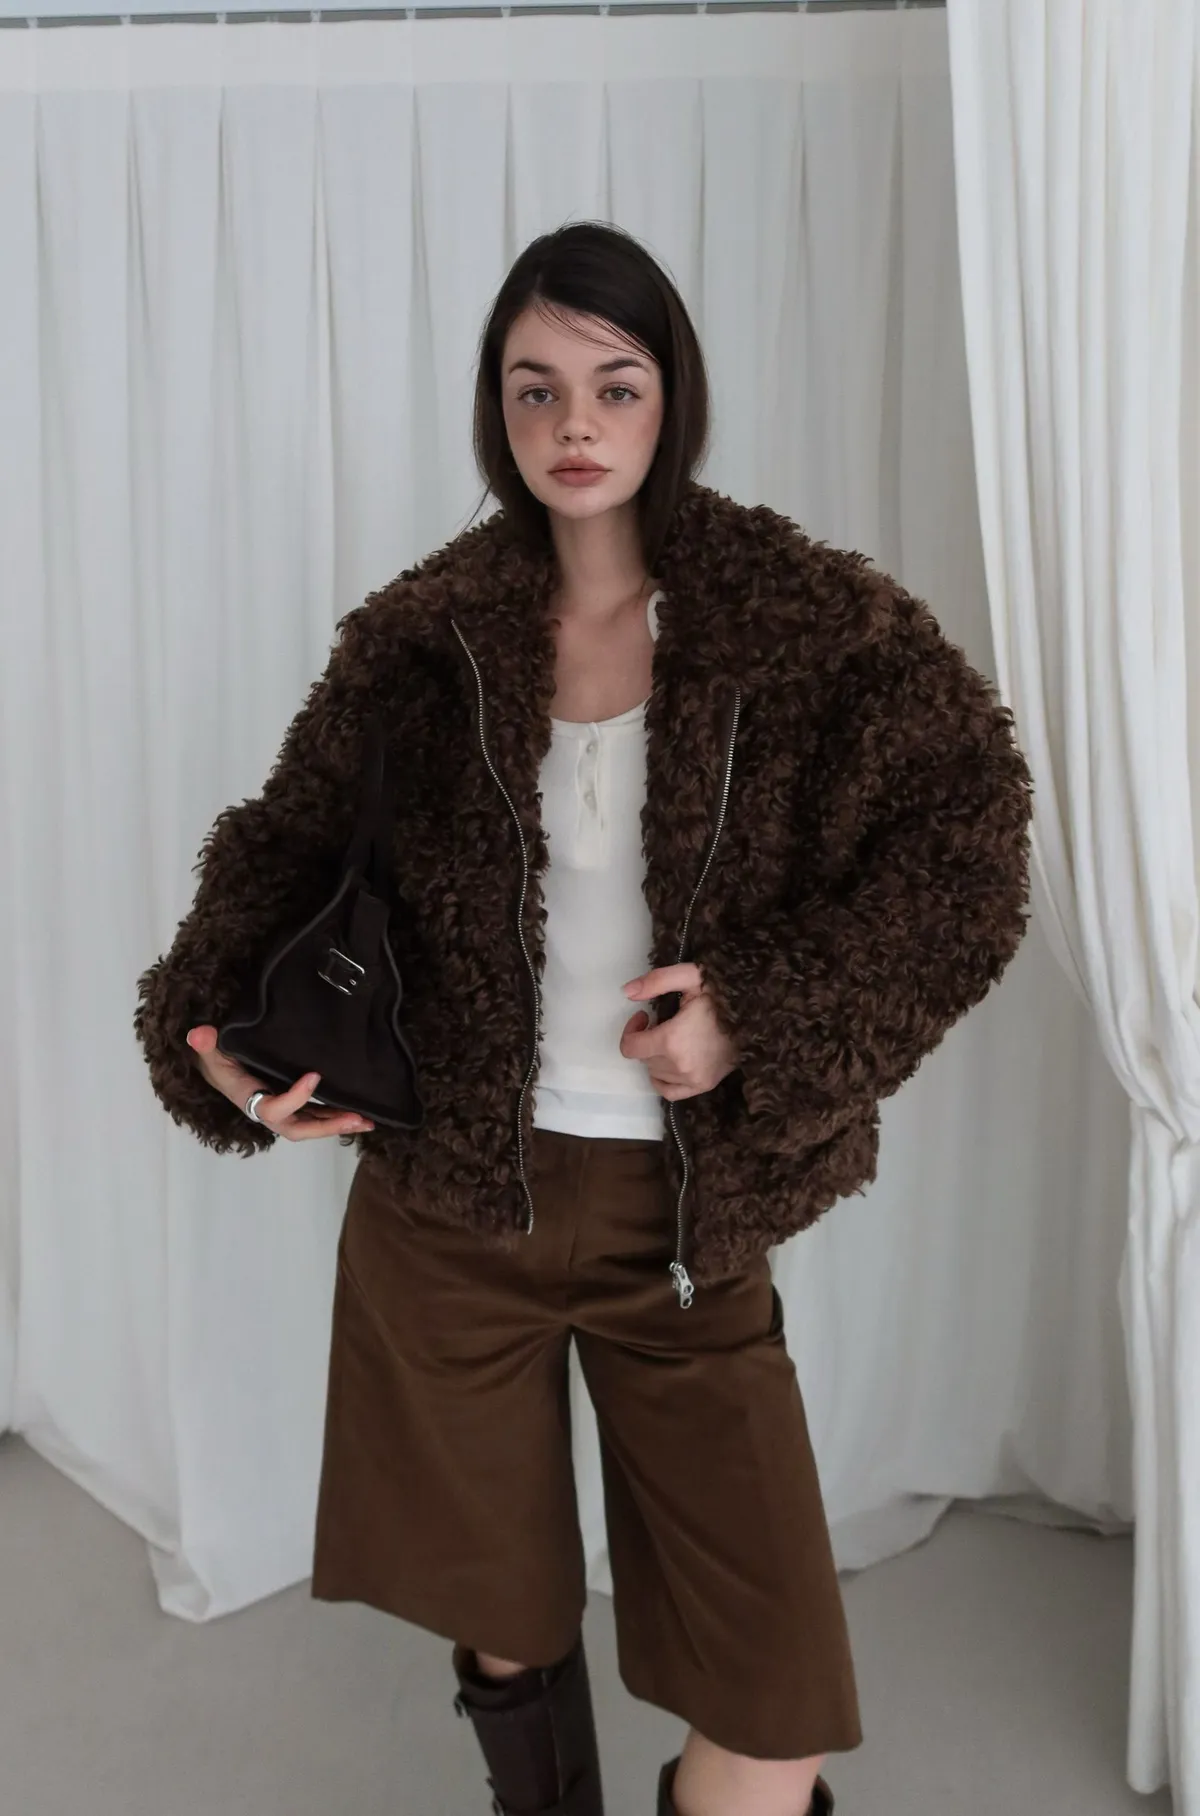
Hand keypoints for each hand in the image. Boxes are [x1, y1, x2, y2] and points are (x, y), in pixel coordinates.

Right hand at [184, 1026, 374, 1140]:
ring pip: (311, 1125)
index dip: (294, 1099)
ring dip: (339, 1124)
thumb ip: (206, 1044)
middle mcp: (268, 1109)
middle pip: (298, 1128)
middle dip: (327, 1126)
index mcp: (249, 1099)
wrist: (219, 1066)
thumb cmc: (217, 1058)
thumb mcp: (210, 1050)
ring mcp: (282, 1108)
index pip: (272, 1109)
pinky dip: (336, 1116)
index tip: (314, 1077)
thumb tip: (199, 1034)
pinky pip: (316, 1115)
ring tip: (366, 1122)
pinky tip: (360, 1114)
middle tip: (356, 1119)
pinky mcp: (293, 1103)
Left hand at [618, 963, 739, 1101]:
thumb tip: (626, 992)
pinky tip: (670, 1063)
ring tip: (672, 1038)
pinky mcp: (704, 1085)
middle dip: (647, 1039)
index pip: (631, 1047)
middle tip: (663, 1022)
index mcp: (672, 1040)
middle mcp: (679, 1066)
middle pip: (644, 1058)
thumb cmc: (722, 995)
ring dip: (656, 1057)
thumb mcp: (691, 977)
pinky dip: (663, 1079)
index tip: (645, 1015)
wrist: (757, 1015)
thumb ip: (656, 981)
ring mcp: (692, 1079)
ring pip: (655, 1073)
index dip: (631, 1029)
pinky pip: (669, 1092)